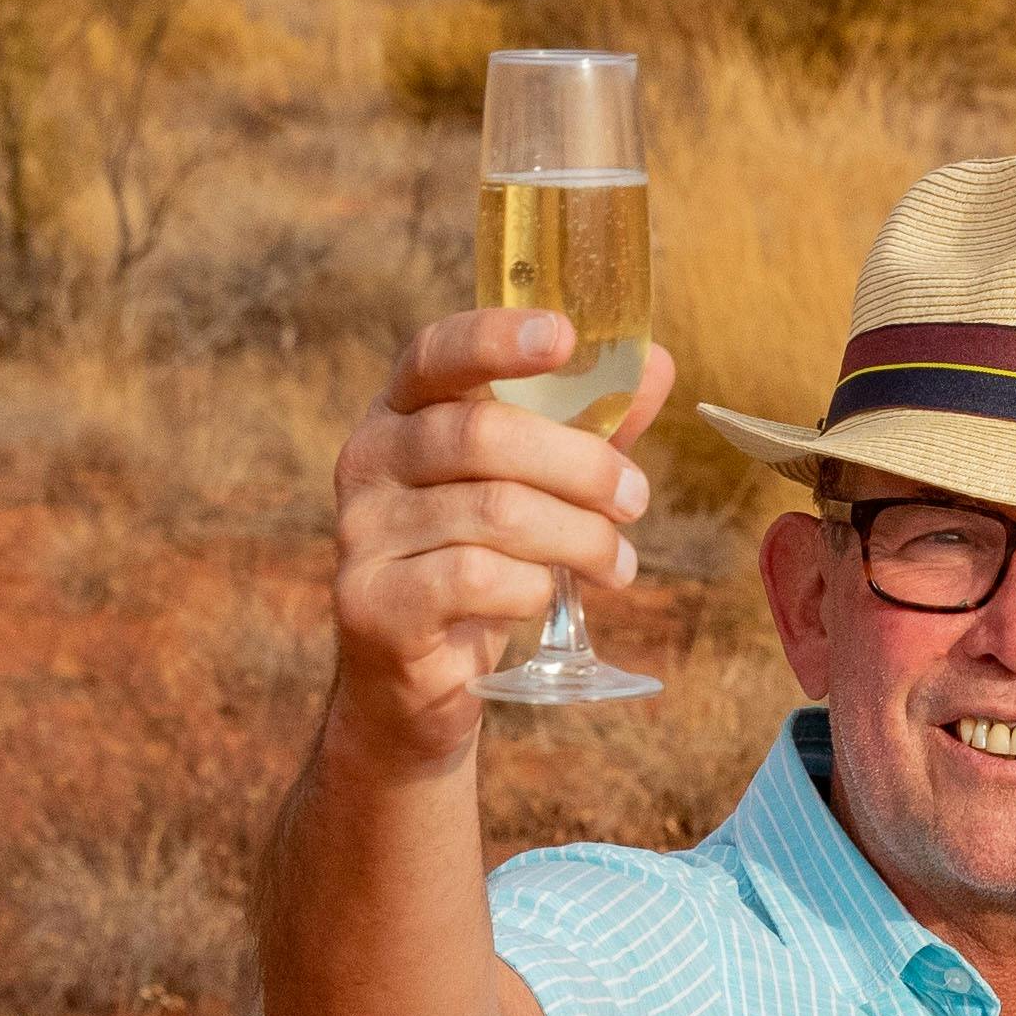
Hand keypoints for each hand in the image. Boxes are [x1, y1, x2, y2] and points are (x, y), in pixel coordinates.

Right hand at [329, 317, 677, 771]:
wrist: (415, 679)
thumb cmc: (480, 562)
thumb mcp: (535, 485)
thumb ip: (587, 424)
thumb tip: (653, 361)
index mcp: (402, 412)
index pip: (437, 354)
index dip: (497, 337)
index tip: (564, 336)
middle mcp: (369, 460)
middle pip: (482, 434)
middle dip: (581, 466)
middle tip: (635, 499)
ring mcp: (362, 532)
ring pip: (494, 511)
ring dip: (578, 537)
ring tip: (615, 564)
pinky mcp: (373, 603)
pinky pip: (474, 578)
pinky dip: (532, 586)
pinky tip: (546, 597)